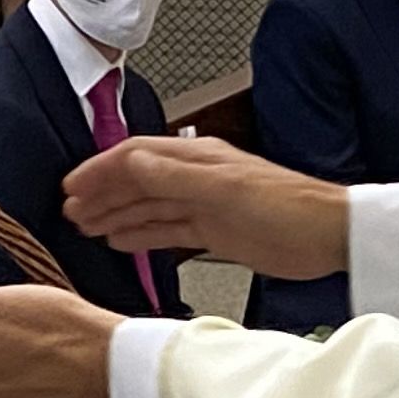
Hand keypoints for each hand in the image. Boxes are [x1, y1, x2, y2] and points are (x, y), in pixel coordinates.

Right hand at [63, 135, 346, 279]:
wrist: (327, 235)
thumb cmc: (288, 208)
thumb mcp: (223, 190)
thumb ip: (173, 177)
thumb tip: (130, 162)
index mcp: (196, 159)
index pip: (135, 157)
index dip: (100, 170)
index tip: (72, 187)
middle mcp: (197, 178)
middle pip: (136, 181)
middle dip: (101, 193)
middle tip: (70, 211)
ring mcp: (204, 205)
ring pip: (148, 206)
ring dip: (115, 214)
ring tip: (85, 226)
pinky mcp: (214, 231)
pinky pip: (167, 229)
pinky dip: (140, 234)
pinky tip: (121, 240)